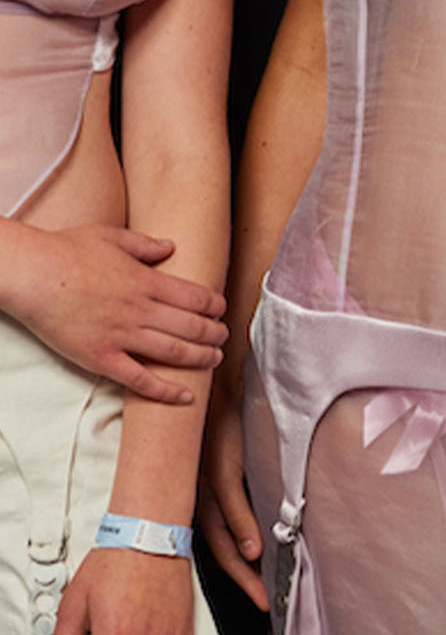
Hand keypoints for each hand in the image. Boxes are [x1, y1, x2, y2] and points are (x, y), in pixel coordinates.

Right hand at [3, 222, 227, 402]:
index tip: (221, 310)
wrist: (33, 274)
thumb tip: (170, 246)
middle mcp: (140, 310)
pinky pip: (141, 381)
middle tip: (223, 337)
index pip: (194, 297)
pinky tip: (186, 397)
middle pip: (191, 327)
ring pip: (174, 353)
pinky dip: (166, 392)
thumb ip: (144, 245)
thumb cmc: (67, 251)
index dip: (214, 305)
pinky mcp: (103, 358)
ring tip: (215, 360)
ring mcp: (123, 336)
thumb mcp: (110, 237)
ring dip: (201, 358)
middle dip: (214, 334)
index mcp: (145, 281)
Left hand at [199, 377, 267, 610]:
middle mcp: (201, 488)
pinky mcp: (221, 459)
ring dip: (242, 562)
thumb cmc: (234, 414)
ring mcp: (209, 476)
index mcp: (205, 491)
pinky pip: (230, 499)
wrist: (227, 374)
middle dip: (240, 578)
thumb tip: (268, 517)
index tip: (258, 595)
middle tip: (263, 602)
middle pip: (218, 545)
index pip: (218, 542)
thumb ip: (247, 488)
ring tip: (261, 588)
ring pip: (221, 531)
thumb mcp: (237, 456)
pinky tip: (256, 548)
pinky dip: (243, 526)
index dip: (236, 571)